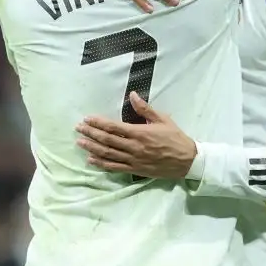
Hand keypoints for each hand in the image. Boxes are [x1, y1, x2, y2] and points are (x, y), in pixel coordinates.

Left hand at [76, 92, 197, 178]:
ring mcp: (133, 160)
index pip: (114, 127)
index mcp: (140, 133)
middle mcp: (134, 147)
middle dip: (91, 134)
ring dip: (92, 148)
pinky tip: (91, 160)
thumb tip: (132, 95)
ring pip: (108, 154)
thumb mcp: (163, 120)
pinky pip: (115, 167)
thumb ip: (145, 109)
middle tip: (78, 128)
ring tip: (80, 143)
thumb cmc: (175, 138)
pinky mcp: (135, 170)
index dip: (98, 123)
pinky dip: (102, 164)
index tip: (87, 119)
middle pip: (107, 140)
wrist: (187, 161)